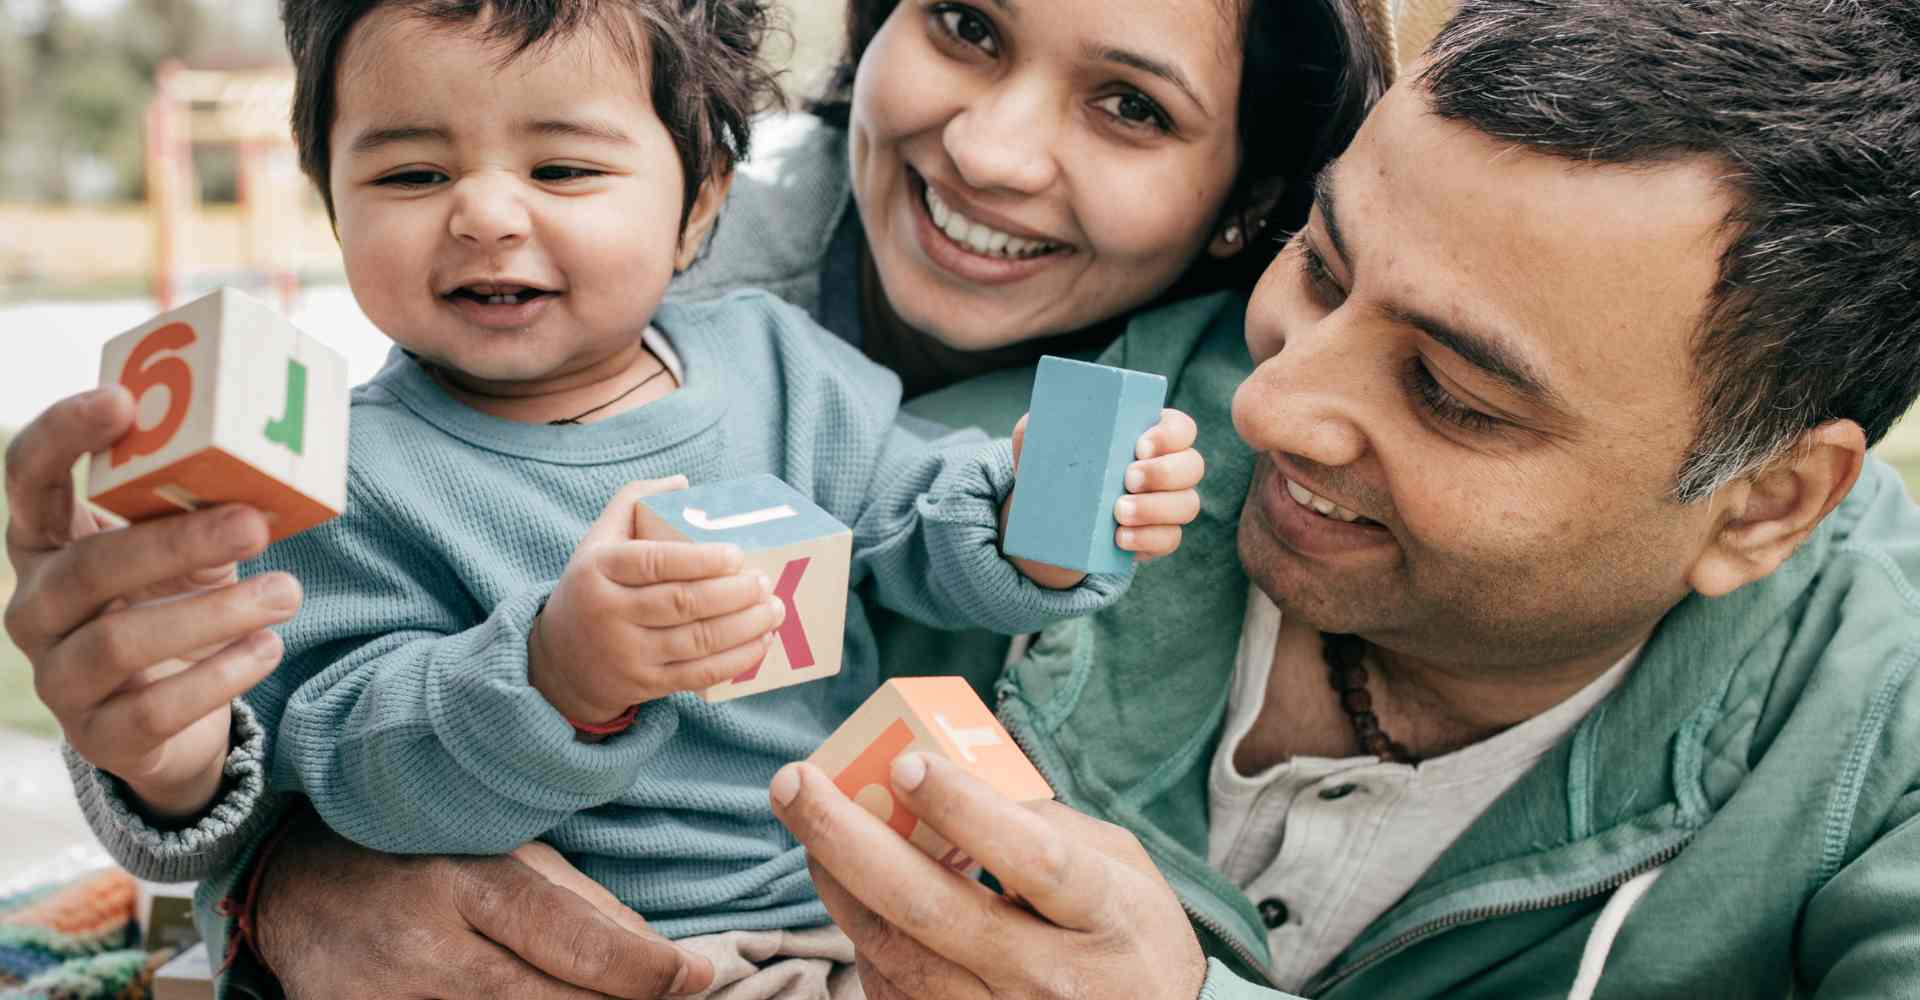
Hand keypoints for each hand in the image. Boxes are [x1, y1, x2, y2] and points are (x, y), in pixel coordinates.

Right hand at [3, 387, 299, 819]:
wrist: (171, 722)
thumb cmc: (174, 607)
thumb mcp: (186, 553)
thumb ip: (203, 512)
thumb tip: (269, 469)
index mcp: (47, 544)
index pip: (28, 478)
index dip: (62, 435)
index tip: (122, 401)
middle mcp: (35, 607)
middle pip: (88, 568)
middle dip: (177, 543)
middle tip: (256, 524)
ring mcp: (58, 677)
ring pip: (119, 642)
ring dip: (213, 614)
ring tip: (288, 593)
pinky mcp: (98, 737)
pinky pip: (154, 709)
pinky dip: (221, 675)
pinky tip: (268, 647)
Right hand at [252, 807, 714, 998]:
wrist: (293, 881)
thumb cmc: (420, 851)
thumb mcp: (502, 849)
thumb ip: (582, 901)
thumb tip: (659, 954)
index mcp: (468, 882)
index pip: (575, 939)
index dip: (646, 968)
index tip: (698, 977)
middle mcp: (428, 950)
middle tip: (666, 995)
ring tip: (609, 997)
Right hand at [528, 476, 785, 722]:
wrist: (560, 662)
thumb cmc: (591, 588)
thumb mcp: (596, 541)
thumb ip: (633, 502)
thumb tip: (682, 481)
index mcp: (599, 569)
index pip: (655, 562)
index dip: (700, 560)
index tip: (737, 554)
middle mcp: (609, 612)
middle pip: (682, 603)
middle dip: (734, 593)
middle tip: (765, 581)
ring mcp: (627, 652)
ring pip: (697, 641)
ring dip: (745, 627)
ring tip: (774, 610)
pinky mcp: (644, 683)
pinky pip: (698, 675)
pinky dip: (735, 660)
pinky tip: (760, 643)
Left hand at [768, 753, 1208, 999]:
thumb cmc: (1128, 933)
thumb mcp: (1120, 865)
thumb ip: (1048, 821)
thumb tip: (959, 778)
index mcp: (1102, 916)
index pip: (1033, 861)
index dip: (966, 812)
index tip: (906, 763)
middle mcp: (1050, 977)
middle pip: (935, 911)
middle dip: (851, 841)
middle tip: (795, 783)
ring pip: (898, 956)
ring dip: (838, 887)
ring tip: (808, 824)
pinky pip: (893, 993)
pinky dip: (862, 937)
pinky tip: (845, 889)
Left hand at [1008, 407, 1206, 588]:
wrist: (1053, 518)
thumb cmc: (1057, 467)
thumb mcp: (1043, 442)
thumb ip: (1042, 425)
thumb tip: (1039, 421)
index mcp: (1150, 434)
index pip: (1181, 428)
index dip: (1170, 435)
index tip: (1139, 445)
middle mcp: (1170, 467)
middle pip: (1192, 465)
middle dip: (1162, 472)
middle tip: (1127, 479)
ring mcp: (1169, 503)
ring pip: (1186, 504)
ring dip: (1155, 508)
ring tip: (1119, 512)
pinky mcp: (1160, 536)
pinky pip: (1170, 539)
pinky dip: (1148, 539)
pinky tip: (1122, 538)